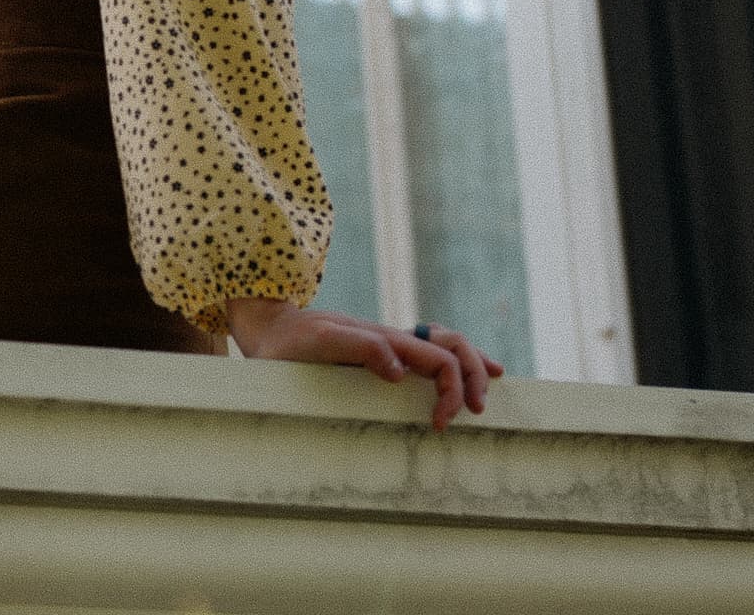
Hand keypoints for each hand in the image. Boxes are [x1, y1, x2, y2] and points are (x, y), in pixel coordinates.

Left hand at [226, 296, 502, 431]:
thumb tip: (400, 371)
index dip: (451, 390)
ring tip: (484, 388)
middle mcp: (391, 339)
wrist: (268, 329)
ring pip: (441, 345)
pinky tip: (455, 377)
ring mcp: (385, 345)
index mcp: (385, 338)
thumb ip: (359, 348)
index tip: (439, 424)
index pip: (439, 358)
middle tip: (477, 409)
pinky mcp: (375, 354)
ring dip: (467, 365)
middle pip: (450, 345)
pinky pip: (421, 354)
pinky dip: (447, 363)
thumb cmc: (291, 342)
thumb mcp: (319, 343)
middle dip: (473, 374)